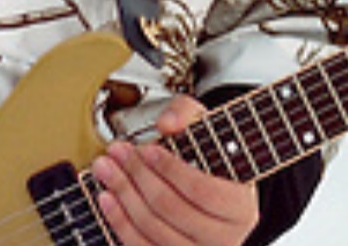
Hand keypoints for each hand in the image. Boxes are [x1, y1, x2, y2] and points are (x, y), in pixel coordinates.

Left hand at [90, 95, 258, 245]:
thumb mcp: (204, 126)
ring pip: (154, 230)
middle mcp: (225, 237)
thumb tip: (166, 123)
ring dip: (124, 196)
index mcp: (240, 207)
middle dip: (138, 176)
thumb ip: (187, 114)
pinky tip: (107, 198)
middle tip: (118, 151)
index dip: (170, 169)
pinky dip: (120, 223)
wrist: (209, 185)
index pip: (203, 190)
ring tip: (106, 169)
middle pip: (173, 210)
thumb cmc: (208, 158)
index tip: (147, 148)